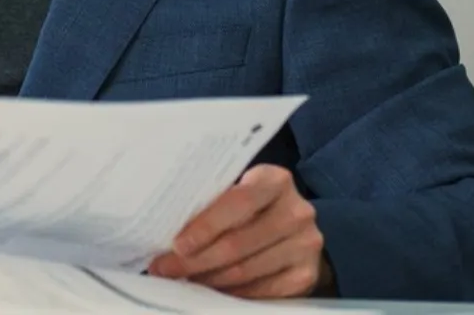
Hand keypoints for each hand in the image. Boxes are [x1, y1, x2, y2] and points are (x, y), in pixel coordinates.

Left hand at [147, 165, 330, 298]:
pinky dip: (232, 292)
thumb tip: (166, 229)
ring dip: (209, 279)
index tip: (177, 245)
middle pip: (238, 242)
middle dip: (195, 260)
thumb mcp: (242, 193)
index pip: (238, 202)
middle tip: (166, 269)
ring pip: (245, 270)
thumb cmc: (256, 208)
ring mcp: (305, 245)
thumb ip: (215, 204)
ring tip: (185, 279)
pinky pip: (261, 291)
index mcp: (276, 181)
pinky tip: (213, 289)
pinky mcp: (307, 275)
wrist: (298, 230)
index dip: (205, 226)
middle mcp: (297, 211)